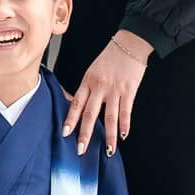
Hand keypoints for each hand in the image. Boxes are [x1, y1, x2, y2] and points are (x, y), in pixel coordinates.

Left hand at [61, 32, 151, 155]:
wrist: (129, 43)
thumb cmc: (111, 58)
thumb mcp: (93, 71)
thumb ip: (88, 89)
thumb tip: (81, 107)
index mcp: (87, 82)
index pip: (76, 104)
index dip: (70, 120)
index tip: (65, 133)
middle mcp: (99, 87)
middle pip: (90, 114)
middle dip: (85, 134)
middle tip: (81, 149)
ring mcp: (114, 90)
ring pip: (110, 117)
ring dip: (110, 136)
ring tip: (109, 151)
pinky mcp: (129, 90)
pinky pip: (126, 111)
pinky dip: (125, 125)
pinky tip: (124, 135)